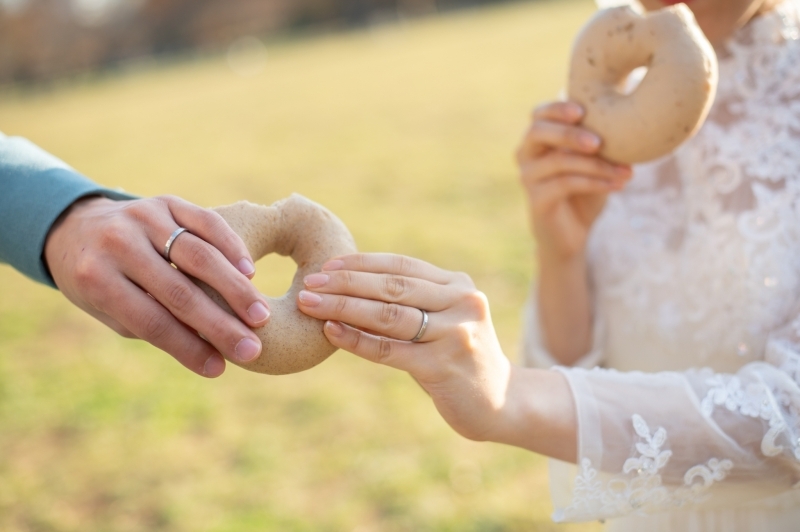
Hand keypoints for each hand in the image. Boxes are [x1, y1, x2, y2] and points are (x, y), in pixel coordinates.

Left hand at [44, 195, 270, 377]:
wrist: (76, 227)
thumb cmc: (100, 282)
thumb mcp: (112, 310)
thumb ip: (155, 325)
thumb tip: (212, 352)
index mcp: (96, 279)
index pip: (151, 321)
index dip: (187, 348)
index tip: (218, 369)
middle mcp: (118, 244)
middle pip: (180, 292)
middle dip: (220, 324)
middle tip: (252, 349)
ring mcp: (144, 217)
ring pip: (200, 256)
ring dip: (235, 289)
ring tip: (261, 315)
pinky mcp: (166, 201)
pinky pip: (207, 223)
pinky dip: (232, 248)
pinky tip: (250, 274)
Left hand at [296, 254, 576, 461]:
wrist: (501, 402)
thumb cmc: (458, 358)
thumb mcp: (444, 320)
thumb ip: (412, 301)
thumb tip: (348, 285)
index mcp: (458, 285)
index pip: (401, 266)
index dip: (362, 263)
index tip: (327, 265)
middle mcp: (462, 302)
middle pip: (392, 287)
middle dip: (345, 283)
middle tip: (309, 282)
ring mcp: (455, 333)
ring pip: (388, 315)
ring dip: (343, 307)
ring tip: (310, 303)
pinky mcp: (443, 366)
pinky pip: (389, 350)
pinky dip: (356, 340)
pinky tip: (330, 332)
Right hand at [516, 100, 631, 259]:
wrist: (572, 233)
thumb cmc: (585, 190)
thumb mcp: (595, 161)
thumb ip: (601, 140)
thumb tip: (635, 116)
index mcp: (538, 139)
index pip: (539, 114)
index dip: (557, 109)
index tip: (582, 111)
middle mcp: (526, 155)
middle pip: (538, 132)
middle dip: (569, 133)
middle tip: (599, 142)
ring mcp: (528, 178)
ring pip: (558, 161)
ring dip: (596, 164)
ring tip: (626, 171)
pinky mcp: (537, 200)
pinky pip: (564, 185)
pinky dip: (594, 183)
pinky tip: (617, 186)